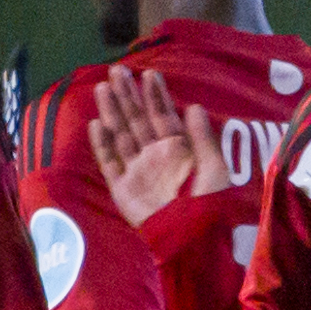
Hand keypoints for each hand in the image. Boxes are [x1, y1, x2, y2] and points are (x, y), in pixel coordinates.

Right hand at [90, 68, 210, 221]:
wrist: (190, 238)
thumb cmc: (207, 205)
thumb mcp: (214, 168)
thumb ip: (203, 137)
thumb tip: (194, 106)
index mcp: (178, 151)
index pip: (163, 117)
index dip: (156, 96)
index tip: (149, 73)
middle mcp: (154, 157)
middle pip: (137, 121)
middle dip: (128, 96)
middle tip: (117, 71)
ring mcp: (137, 171)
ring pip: (121, 135)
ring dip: (112, 112)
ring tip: (103, 88)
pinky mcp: (122, 189)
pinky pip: (109, 163)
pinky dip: (102, 144)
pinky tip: (96, 124)